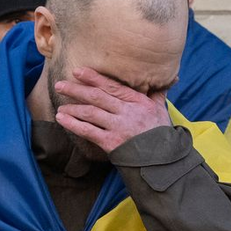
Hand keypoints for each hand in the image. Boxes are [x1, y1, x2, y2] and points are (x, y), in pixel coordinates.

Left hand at [54, 68, 171, 155]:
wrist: (163, 159)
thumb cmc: (161, 134)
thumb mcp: (161, 110)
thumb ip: (157, 94)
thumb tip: (170, 79)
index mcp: (137, 101)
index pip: (111, 86)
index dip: (93, 77)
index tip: (78, 71)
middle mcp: (125, 112)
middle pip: (96, 97)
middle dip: (76, 90)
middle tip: (60, 85)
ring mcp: (117, 128)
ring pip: (90, 113)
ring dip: (72, 108)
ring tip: (60, 106)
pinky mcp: (111, 143)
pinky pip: (88, 131)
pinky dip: (73, 124)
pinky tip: (62, 119)